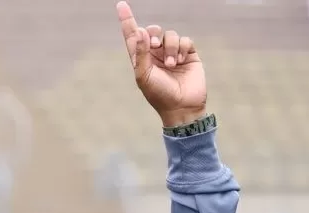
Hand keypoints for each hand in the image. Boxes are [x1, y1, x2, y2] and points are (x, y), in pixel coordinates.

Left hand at [116, 1, 206, 126]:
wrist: (182, 107)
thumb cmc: (159, 95)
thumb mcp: (144, 76)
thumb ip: (140, 53)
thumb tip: (139, 30)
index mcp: (141, 58)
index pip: (133, 35)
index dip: (127, 20)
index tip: (121, 5)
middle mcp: (156, 53)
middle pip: (152, 30)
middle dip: (153, 34)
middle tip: (154, 46)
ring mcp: (172, 53)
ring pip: (169, 35)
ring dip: (169, 47)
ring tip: (171, 64)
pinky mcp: (188, 54)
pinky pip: (184, 40)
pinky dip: (181, 48)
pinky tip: (180, 61)